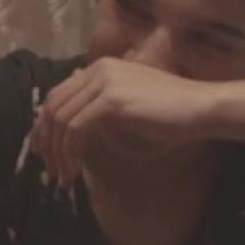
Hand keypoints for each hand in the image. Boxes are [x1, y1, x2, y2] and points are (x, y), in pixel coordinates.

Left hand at [31, 58, 215, 186]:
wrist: (199, 109)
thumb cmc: (169, 114)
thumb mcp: (126, 110)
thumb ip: (100, 110)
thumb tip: (71, 130)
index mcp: (100, 68)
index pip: (58, 95)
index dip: (45, 127)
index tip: (45, 154)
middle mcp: (97, 69)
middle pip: (53, 107)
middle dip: (46, 142)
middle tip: (50, 169)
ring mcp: (103, 82)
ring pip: (61, 120)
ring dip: (58, 153)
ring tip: (63, 176)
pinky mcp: (111, 100)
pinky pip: (76, 129)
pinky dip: (70, 152)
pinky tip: (75, 171)